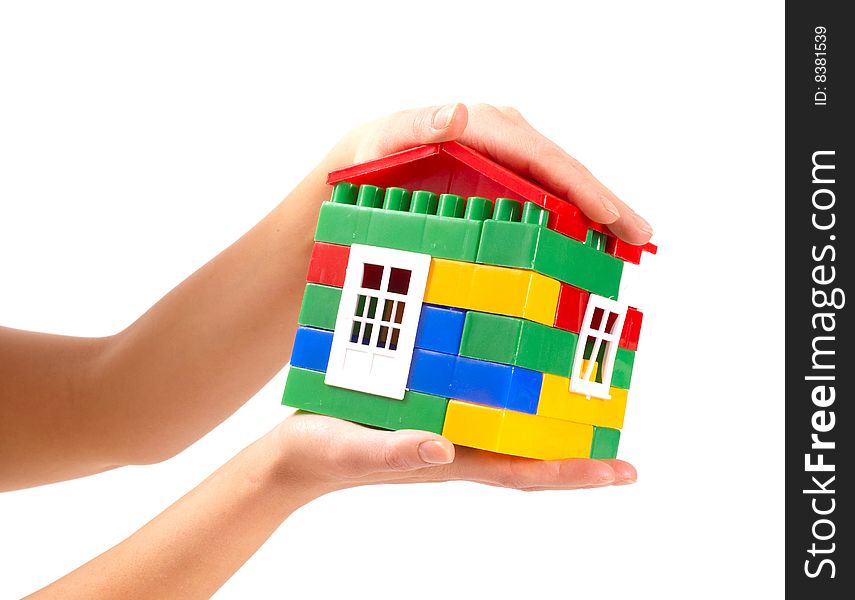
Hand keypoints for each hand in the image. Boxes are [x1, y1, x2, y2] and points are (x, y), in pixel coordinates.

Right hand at [272, 412, 636, 496]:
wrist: (294, 455)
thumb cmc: (322, 452)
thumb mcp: (357, 447)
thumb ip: (398, 450)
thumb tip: (444, 449)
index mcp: (453, 460)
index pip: (527, 472)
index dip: (576, 472)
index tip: (625, 470)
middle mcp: (460, 446)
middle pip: (531, 453)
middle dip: (579, 450)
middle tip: (623, 436)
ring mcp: (446, 429)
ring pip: (511, 428)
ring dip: (550, 421)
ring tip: (586, 399)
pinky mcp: (428, 409)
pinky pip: (480, 404)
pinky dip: (508, 394)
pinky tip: (515, 372)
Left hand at [327, 103, 652, 244]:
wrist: (363, 169)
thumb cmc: (373, 156)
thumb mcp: (385, 140)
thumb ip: (418, 125)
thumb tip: (457, 111)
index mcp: (486, 126)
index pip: (544, 158)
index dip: (581, 187)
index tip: (609, 217)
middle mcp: (506, 136)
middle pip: (566, 170)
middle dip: (607, 202)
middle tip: (642, 236)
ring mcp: (510, 156)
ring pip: (564, 183)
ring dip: (599, 212)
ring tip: (631, 242)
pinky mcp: (508, 175)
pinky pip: (549, 193)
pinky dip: (576, 215)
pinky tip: (595, 239)